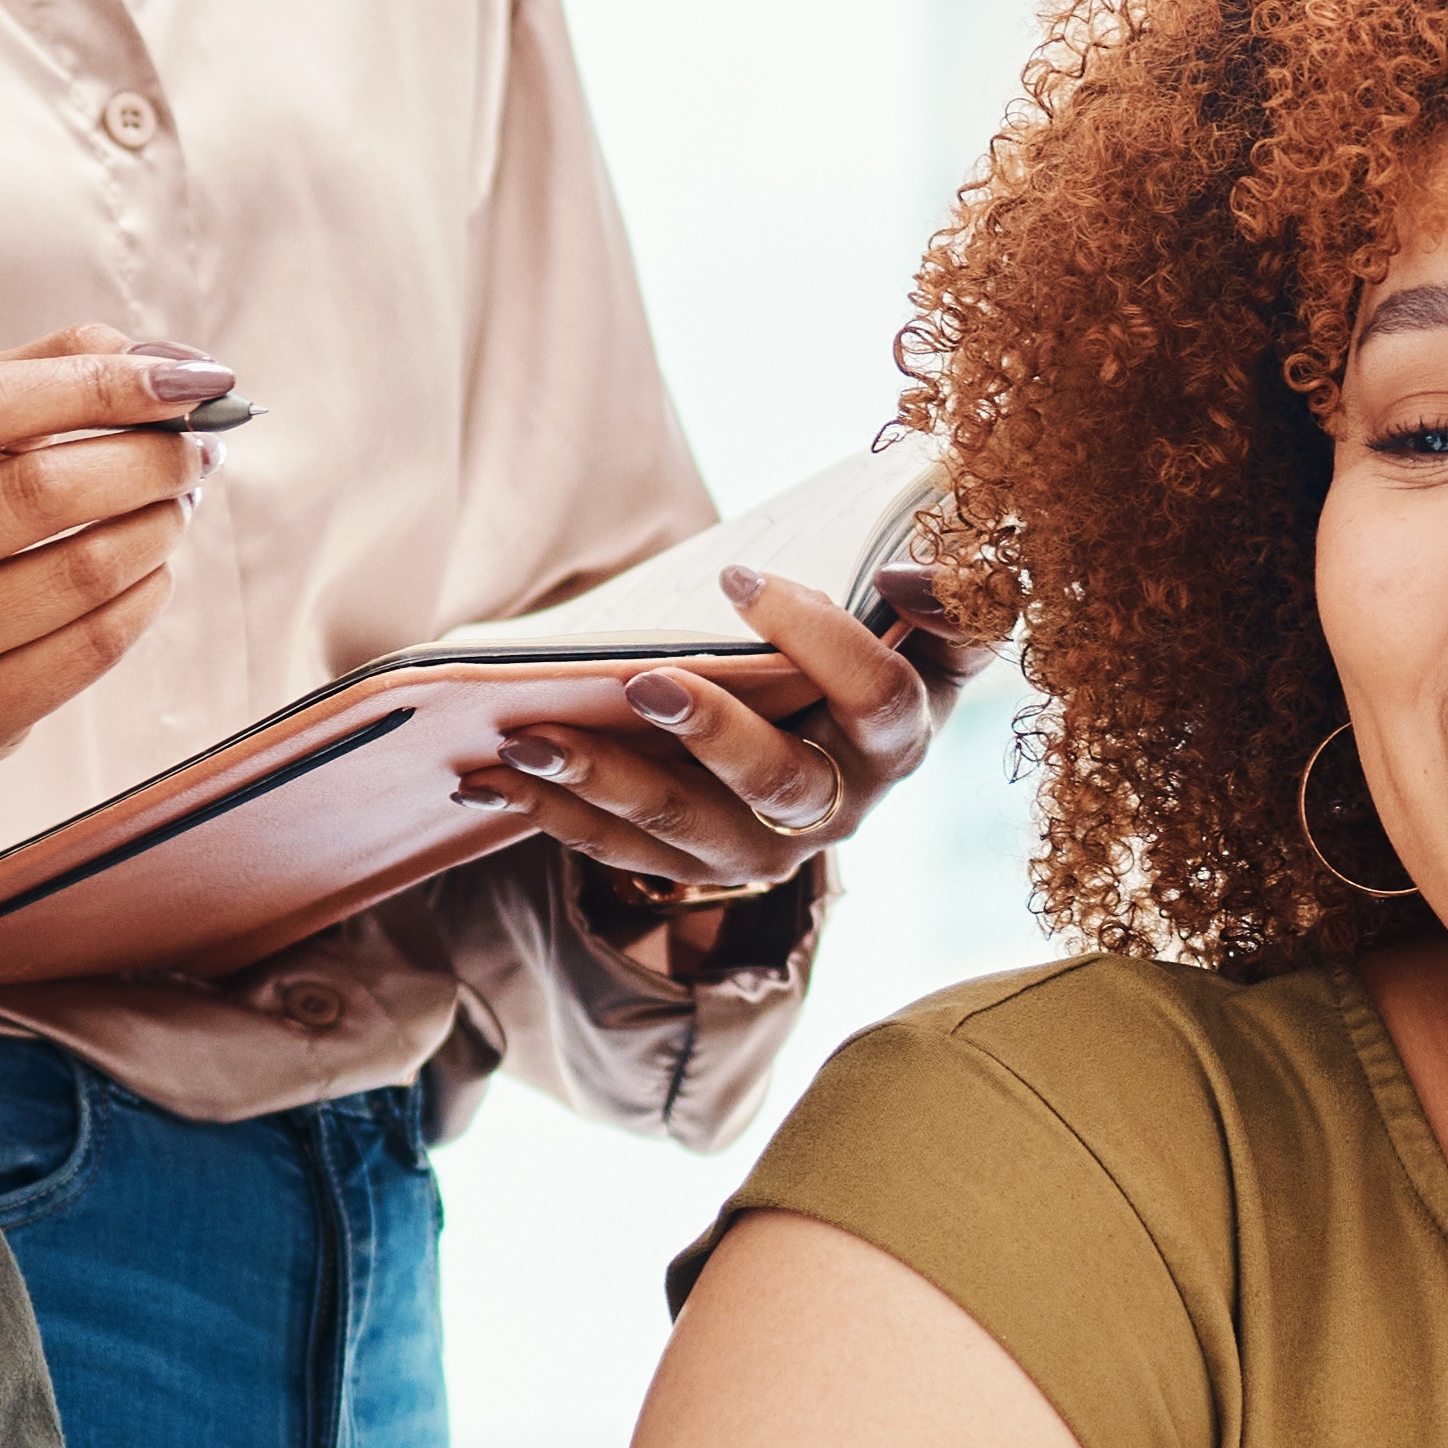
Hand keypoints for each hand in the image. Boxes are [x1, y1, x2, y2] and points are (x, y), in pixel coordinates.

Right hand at [0, 339, 228, 796]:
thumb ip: (50, 377)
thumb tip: (178, 365)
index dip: (98, 383)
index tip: (191, 379)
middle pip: (39, 490)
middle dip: (148, 458)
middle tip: (197, 447)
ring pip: (82, 570)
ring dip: (160, 524)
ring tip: (179, 502)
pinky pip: (96, 642)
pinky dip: (149, 590)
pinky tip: (153, 567)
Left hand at [459, 565, 946, 909]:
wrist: (826, 755)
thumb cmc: (861, 669)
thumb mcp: (924, 639)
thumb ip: (954, 604)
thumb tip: (916, 577)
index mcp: (897, 743)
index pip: (878, 697)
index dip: (820, 640)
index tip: (743, 574)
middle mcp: (838, 809)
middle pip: (778, 781)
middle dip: (708, 732)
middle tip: (640, 681)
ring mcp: (763, 850)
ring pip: (683, 828)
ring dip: (602, 783)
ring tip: (528, 738)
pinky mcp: (694, 873)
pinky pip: (620, 854)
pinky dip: (554, 815)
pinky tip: (493, 776)